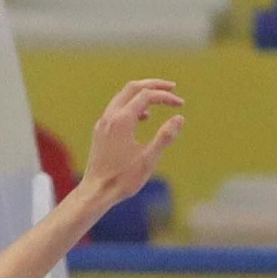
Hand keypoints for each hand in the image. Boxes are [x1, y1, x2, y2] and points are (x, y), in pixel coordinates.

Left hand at [81, 79, 183, 203]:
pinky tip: (143, 118)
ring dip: (142, 94)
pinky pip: (116, 108)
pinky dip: (132, 105)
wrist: (96, 192)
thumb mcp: (148, 159)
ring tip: (160, 101)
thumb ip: (165, 137)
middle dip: (153, 85)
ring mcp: (103, 123)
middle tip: (172, 87)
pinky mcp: (100, 131)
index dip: (166, 96)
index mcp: (122, 121)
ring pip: (123, 97)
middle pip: (132, 88)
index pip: (146, 96)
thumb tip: (180, 118)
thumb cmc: (122, 179)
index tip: (180, 104)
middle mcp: (110, 117)